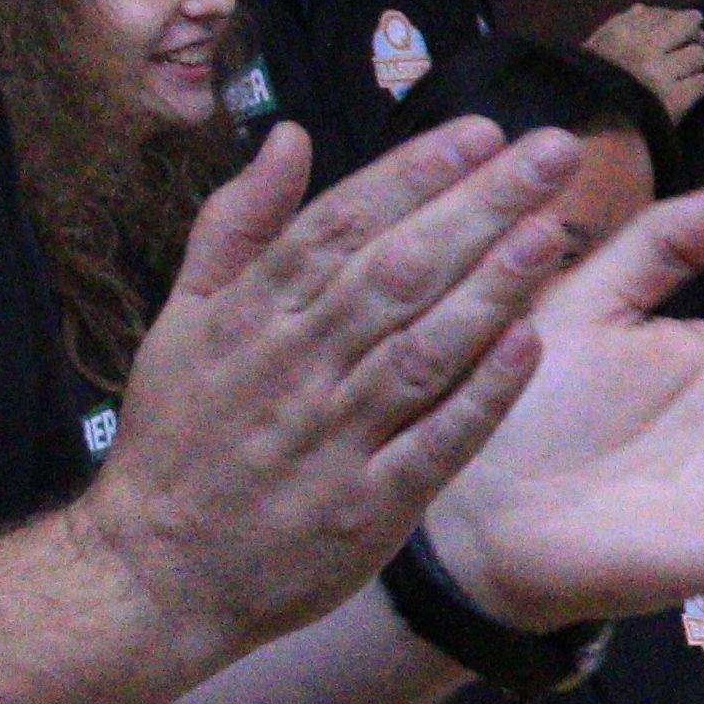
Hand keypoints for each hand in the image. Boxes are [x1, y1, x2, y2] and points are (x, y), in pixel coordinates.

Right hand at [74, 118, 595, 661]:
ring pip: (421, 346)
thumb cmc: (177, 440)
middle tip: (552, 152)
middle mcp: (295, 365)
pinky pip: (434, 440)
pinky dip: (481, 393)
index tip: (481, 131)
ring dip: (490, 287)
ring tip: (553, 230)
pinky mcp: (366, 506)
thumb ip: (237, 226)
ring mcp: (333, 436)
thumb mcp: (181, 320)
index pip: (343, 224)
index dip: (414, 173)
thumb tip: (289, 137)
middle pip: (397, 270)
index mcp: (251, 315)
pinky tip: (531, 344)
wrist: (150, 571)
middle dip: (478, 205)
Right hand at [584, 4, 703, 120]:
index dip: (674, 16)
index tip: (686, 23)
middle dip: (695, 30)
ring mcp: (660, 73)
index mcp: (618, 35)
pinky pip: (702, 83)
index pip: (656, 14)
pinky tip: (690, 90)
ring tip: (688, 71)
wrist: (594, 129)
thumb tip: (642, 8)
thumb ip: (617, 28)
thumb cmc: (589, 87)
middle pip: (684, 26)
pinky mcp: (675, 98)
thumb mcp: (594, 51)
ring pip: (697, 55)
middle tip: (702, 38)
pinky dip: (699, 85)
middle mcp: (642, 49)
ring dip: (696, 63)